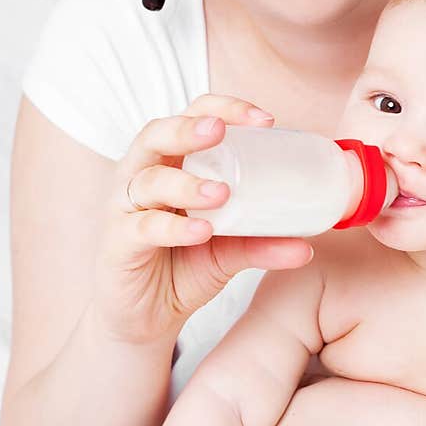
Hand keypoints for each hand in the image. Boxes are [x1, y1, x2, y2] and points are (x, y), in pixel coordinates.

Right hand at [93, 95, 314, 346]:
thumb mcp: (230, 251)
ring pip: (149, 180)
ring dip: (186, 183)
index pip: (192, 116)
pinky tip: (201, 231)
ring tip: (221, 193)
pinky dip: (174, 228)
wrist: (148, 317)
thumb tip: (307, 246)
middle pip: (157, 134)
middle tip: (221, 132)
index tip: (265, 121)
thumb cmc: (184, 265)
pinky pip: (143, 228)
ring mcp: (126, 207)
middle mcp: (144, 175)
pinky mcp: (118, 242)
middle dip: (189, 128)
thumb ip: (263, 243)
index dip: (225, 108)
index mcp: (173, 162)